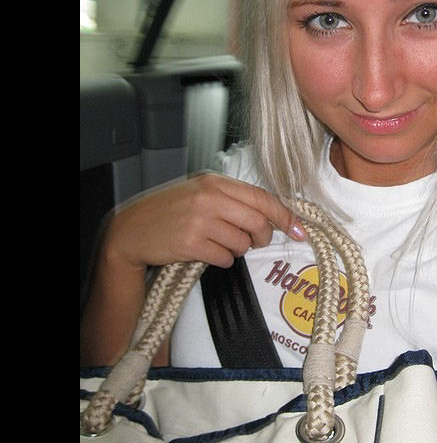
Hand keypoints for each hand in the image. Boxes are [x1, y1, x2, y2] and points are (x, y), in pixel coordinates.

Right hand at [103, 172, 305, 270]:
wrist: (132, 231)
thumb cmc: (169, 212)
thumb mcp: (199, 194)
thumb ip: (232, 200)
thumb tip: (270, 215)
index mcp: (214, 182)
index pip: (262, 197)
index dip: (285, 216)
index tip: (298, 230)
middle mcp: (209, 197)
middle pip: (259, 221)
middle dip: (263, 236)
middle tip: (255, 241)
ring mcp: (200, 220)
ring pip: (243, 242)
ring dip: (238, 249)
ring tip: (220, 244)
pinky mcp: (191, 243)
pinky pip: (226, 258)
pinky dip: (223, 260)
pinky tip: (207, 253)